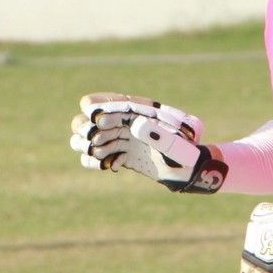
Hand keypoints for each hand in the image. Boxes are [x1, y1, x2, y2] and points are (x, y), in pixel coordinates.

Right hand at [69, 92, 226, 192]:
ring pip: (84, 138)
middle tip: (95, 142)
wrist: (187, 170)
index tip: (98, 120)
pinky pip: (92, 156)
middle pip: (85, 120)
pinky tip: (112, 166)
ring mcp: (118, 138)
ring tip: (104, 156)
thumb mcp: (174, 143)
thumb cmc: (184, 153)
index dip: (94, 109)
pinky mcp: (117, 155)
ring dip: (87, 147)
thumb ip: (157, 133)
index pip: (103, 102)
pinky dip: (93, 162)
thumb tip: (136, 125)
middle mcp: (122, 122)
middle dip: (85, 130)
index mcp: (134, 111)